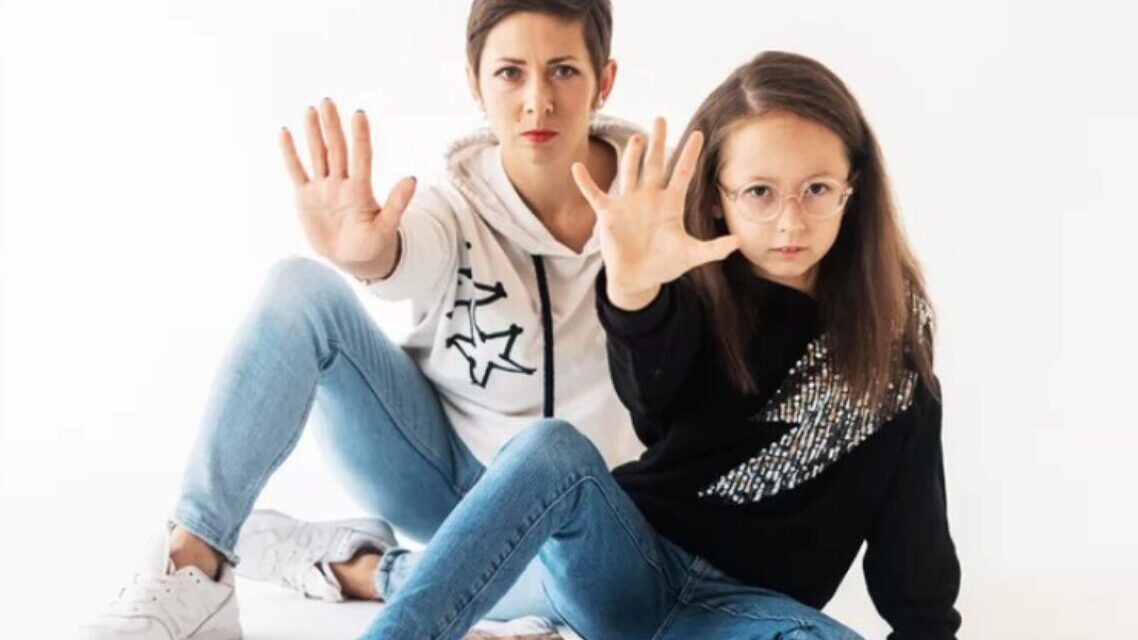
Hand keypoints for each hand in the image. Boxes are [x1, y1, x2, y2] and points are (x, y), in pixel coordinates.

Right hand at [280, 98, 415, 279]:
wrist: (351, 258)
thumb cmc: (372, 243)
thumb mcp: (386, 227)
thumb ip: (397, 204)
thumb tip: (412, 179)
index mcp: (361, 190)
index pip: (361, 157)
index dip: (360, 137)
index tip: (359, 114)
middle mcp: (341, 183)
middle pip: (336, 150)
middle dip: (332, 127)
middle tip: (328, 101)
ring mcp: (323, 188)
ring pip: (317, 155)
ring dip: (314, 133)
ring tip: (311, 110)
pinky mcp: (305, 197)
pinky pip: (296, 171)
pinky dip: (290, 154)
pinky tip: (285, 133)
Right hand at [571, 118, 738, 310]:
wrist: (639, 279)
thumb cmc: (665, 265)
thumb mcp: (691, 255)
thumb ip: (713, 248)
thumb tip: (738, 243)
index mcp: (671, 204)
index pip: (682, 172)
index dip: (690, 154)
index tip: (698, 134)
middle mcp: (650, 198)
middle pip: (655, 163)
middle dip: (658, 141)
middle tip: (660, 118)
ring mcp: (629, 204)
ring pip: (630, 172)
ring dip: (631, 155)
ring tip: (636, 137)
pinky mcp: (609, 214)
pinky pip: (595, 194)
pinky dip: (585, 183)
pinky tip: (578, 168)